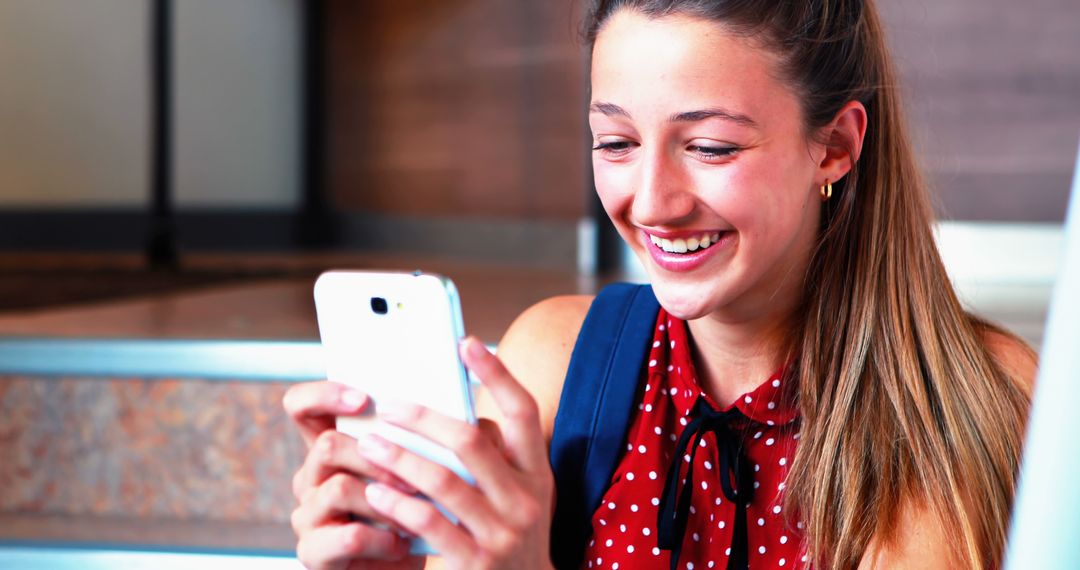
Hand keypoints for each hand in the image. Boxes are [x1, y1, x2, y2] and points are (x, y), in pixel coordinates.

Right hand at [284, 381, 422, 568]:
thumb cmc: (411, 514)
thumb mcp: (416, 471)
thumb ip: (426, 442)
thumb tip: (465, 418)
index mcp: (331, 449)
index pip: (301, 406)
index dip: (324, 394)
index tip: (363, 398)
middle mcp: (310, 477)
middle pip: (326, 445)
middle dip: (377, 456)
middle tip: (415, 476)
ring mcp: (307, 514)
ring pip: (339, 488)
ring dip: (386, 500)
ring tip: (416, 511)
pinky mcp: (312, 552)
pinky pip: (349, 535)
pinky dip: (383, 538)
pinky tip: (402, 543)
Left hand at [356, 337, 554, 569]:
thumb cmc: (511, 536)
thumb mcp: (519, 494)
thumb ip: (497, 456)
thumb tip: (455, 406)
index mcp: (539, 472)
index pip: (523, 411)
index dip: (497, 374)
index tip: (465, 342)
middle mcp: (527, 499)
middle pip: (471, 442)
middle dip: (423, 419)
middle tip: (387, 406)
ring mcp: (503, 533)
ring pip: (443, 481)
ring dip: (399, 458)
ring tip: (368, 445)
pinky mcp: (477, 562)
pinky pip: (429, 524)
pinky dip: (398, 504)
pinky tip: (375, 494)